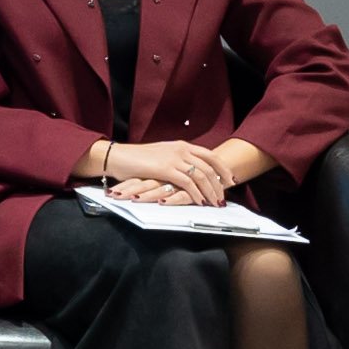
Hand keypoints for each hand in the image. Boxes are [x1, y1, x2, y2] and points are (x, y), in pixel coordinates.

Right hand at [99, 139, 229, 206]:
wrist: (118, 156)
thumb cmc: (137, 159)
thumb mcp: (162, 155)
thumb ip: (177, 160)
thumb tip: (189, 171)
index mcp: (182, 145)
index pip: (210, 156)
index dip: (223, 168)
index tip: (230, 180)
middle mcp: (181, 149)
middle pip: (209, 167)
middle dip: (219, 184)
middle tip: (224, 197)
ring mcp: (174, 158)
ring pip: (201, 176)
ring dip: (210, 191)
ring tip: (214, 203)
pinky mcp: (165, 168)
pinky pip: (188, 183)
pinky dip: (196, 193)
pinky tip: (200, 202)